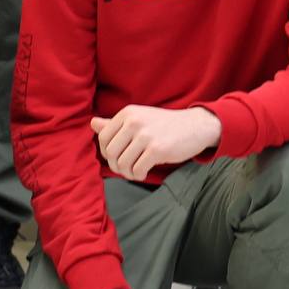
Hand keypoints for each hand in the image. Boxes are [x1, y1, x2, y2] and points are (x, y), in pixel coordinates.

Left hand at [90, 105, 221, 179]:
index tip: (117, 157)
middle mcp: (134, 122)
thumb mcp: (139, 118)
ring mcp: (146, 136)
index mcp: (128, 113)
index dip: (106, 153)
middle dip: (116, 166)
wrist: (195, 126)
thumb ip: (115, 123)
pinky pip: (137, 169)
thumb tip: (92, 123)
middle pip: (110, 153)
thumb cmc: (164, 124)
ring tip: (135, 172)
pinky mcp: (158, 149)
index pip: (103, 138)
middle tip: (126, 168)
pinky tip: (144, 173)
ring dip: (127, 173)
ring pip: (122, 163)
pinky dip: (138, 175)